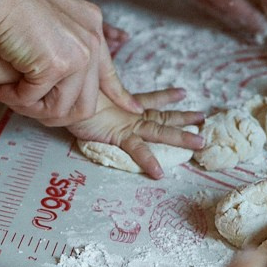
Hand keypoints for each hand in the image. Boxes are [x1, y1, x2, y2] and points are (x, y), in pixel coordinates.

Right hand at [0, 0, 138, 127]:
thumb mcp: (38, 15)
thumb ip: (54, 39)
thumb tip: (52, 71)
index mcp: (89, 22)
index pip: (107, 69)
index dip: (117, 93)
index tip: (131, 109)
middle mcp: (91, 37)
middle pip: (86, 102)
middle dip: (52, 112)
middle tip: (21, 103)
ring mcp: (78, 51)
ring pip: (61, 110)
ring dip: (28, 107)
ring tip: (4, 92)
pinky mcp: (58, 64)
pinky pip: (33, 101)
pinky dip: (10, 97)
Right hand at [68, 87, 203, 178]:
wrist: (62, 97)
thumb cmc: (74, 96)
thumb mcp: (90, 96)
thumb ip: (98, 97)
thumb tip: (91, 92)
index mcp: (126, 105)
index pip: (152, 100)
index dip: (167, 97)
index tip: (182, 92)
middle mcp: (131, 114)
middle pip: (164, 116)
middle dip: (184, 118)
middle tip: (204, 118)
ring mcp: (127, 124)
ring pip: (160, 131)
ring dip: (181, 136)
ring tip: (200, 142)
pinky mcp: (118, 134)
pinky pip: (137, 150)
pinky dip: (148, 161)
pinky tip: (159, 173)